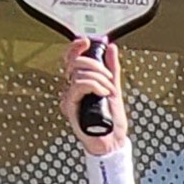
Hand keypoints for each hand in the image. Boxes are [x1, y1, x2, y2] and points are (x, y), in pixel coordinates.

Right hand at [61, 37, 129, 151]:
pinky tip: (104, 93)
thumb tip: (111, 49)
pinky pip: (79, 85)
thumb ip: (112, 69)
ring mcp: (69, 97)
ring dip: (100, 78)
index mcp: (79, 84)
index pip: (71, 59)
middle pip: (74, 62)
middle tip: (108, 77)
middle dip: (95, 64)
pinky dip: (95, 85)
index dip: (76, 47)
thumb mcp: (114, 89)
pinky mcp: (70, 106)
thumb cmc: (111, 121)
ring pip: (79, 73)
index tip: (87, 41)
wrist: (113, 142)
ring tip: (110, 91)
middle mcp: (71, 89)